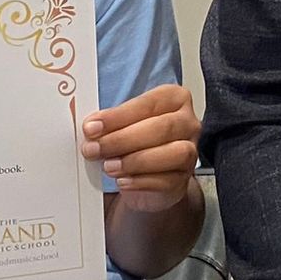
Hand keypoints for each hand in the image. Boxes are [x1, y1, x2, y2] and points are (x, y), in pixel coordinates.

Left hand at [81, 85, 199, 213]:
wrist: (148, 176)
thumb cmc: (136, 142)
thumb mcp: (124, 125)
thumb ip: (110, 123)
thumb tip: (90, 127)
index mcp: (173, 98)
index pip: (147, 104)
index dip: (118, 116)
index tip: (92, 127)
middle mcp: (187, 122)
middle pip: (161, 128)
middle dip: (122, 139)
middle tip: (94, 148)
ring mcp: (190, 151)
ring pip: (172, 154)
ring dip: (135, 161)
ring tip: (108, 166)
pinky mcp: (184, 179)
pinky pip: (167, 180)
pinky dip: (142, 181)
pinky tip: (123, 181)